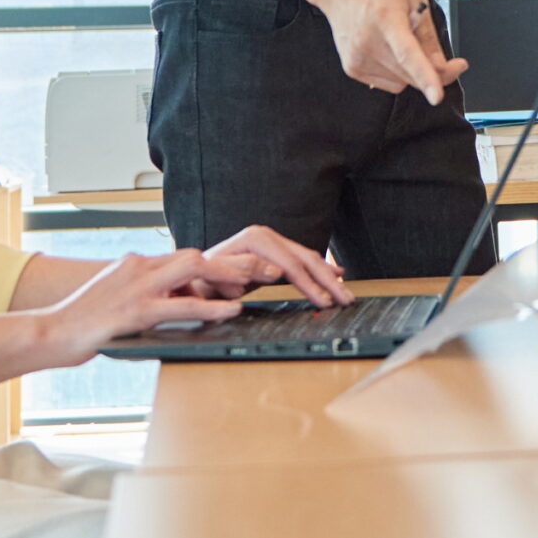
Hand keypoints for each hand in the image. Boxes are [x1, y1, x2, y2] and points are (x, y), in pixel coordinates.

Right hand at [32, 249, 250, 368]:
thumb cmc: (83, 322)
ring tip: (256, 281)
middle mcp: (139, 268)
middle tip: (265, 269)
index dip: (220, 262)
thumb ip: (145, 297)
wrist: (48, 331)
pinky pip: (179, 305)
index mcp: (137, 265)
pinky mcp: (133, 311)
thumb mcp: (119, 301)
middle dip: (232, 261)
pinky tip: (232, 310)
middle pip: (196, 254)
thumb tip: (174, 303)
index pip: (186, 256)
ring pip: (192, 267)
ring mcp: (136, 287)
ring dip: (227, 273)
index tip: (248, 268)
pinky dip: (210, 306)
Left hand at [203, 224, 352, 307]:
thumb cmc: (201, 282)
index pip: (291, 264)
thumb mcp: (217, 279)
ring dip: (327, 276)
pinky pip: (302, 258)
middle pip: (304, 258)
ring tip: (345, 291)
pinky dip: (319, 268)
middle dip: (327, 280)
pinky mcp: (272, 250)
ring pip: (307, 257)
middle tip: (345, 298)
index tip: (324, 301)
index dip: (310, 284)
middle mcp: (264, 235)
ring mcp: (270, 241)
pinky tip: (334, 273)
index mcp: (254, 240)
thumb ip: (244, 271)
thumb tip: (275, 271)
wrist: (191, 277)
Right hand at [310, 0, 464, 104]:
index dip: (426, 77)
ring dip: (412, 70)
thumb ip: (428, 34)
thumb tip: (441, 66)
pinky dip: (396, 72)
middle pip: (410, 74)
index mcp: (386, 19)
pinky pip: (388, 83)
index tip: (437, 96)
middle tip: (446, 60)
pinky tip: (390, 50)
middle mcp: (368, 42)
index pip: (407, 55)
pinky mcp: (352, 69)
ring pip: (402, 82)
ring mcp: (357, 58)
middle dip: (434, 72)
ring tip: (403, 41)